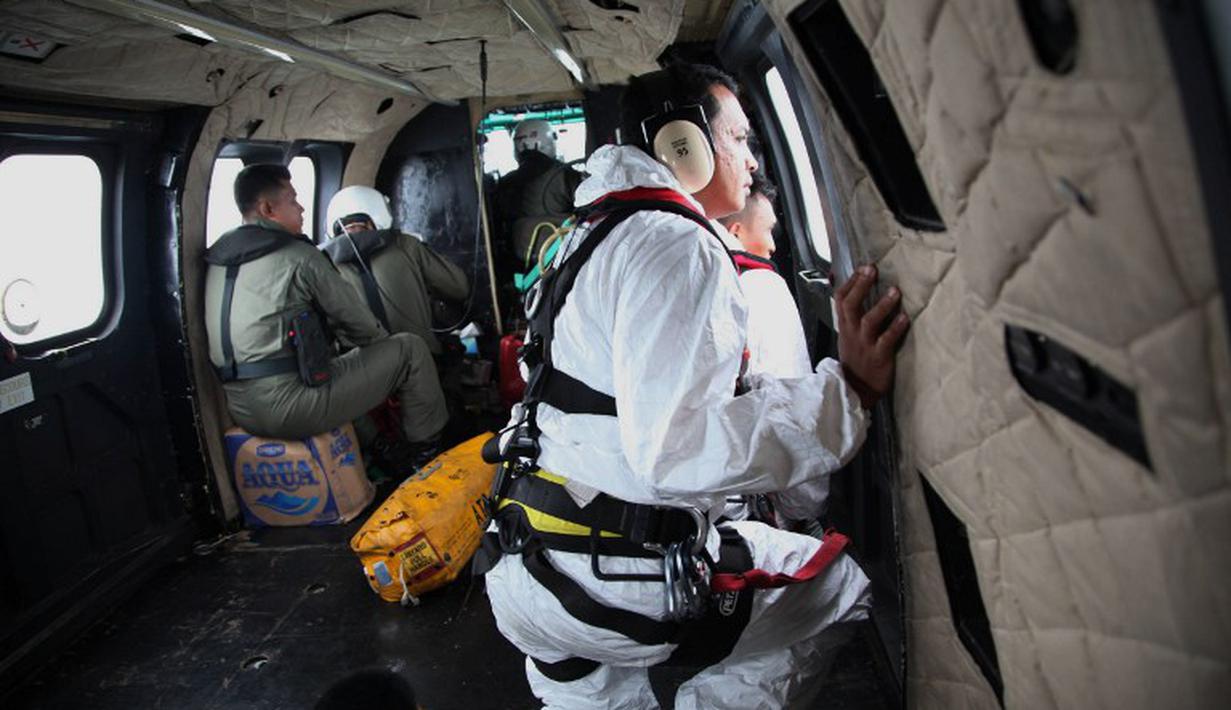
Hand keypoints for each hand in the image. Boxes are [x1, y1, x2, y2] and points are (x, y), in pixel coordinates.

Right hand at [835, 264, 908, 408]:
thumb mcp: (847, 337)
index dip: (850, 282)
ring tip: (895, 291)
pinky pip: (886, 340)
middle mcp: (852, 333)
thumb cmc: (856, 361)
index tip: (862, 267)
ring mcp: (864, 344)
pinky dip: (896, 328)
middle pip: (851, 305)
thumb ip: (851, 316)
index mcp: (845, 326)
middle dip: (860, 285)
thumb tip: (855, 291)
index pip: (840, 299)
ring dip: (882, 305)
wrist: (856, 391)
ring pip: (869, 321)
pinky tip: (905, 318)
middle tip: (872, 269)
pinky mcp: (878, 357)